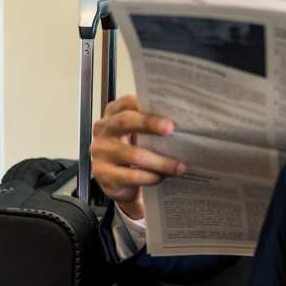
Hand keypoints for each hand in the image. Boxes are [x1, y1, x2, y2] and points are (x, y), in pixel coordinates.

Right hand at [91, 94, 185, 219]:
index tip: (167, 108)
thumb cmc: (134, 149)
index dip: (146, 104)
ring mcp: (101, 153)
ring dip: (160, 161)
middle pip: (125, 121)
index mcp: (113, 114)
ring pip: (133, 154)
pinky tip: (162, 177)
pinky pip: (131, 176)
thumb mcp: (140, 133)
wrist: (120, 182)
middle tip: (171, 129)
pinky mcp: (103, 175)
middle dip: (150, 123)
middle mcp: (104, 130)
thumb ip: (152, 123)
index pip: (127, 102)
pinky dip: (150, 177)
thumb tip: (183, 120)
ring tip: (179, 166)